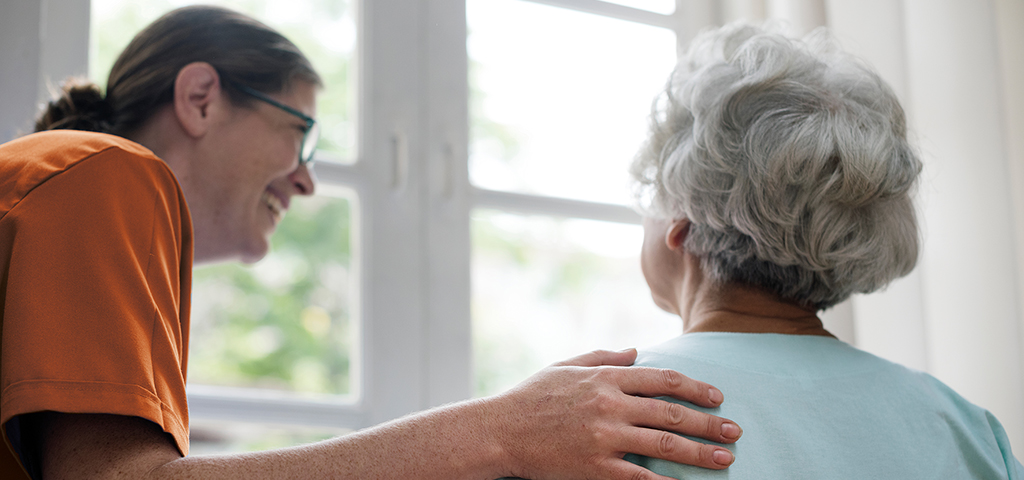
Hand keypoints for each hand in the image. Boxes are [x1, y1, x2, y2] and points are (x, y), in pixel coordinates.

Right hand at [488, 348, 740, 479]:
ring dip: (700, 453)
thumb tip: (636, 351)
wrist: (499, 431)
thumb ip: (603, 357)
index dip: (695, 387)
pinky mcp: (595, 467)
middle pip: (671, 412)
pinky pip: (640, 477)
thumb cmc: (530, 397)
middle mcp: (609, 405)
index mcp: (605, 378)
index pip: (662, 380)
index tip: (716, 397)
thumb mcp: (565, 367)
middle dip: (708, 422)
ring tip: (725, 459)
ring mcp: (604, 437)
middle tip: (734, 431)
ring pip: (664, 444)